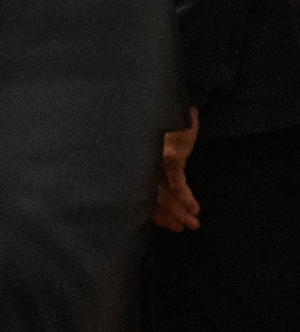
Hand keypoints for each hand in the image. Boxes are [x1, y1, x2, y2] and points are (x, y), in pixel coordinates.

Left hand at [154, 111, 200, 231]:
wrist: (171, 101)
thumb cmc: (163, 122)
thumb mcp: (157, 144)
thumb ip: (157, 163)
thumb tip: (161, 186)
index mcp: (138, 162)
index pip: (142, 192)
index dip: (154, 211)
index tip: (166, 224)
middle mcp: (143, 163)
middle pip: (153, 196)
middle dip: (168, 215)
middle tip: (180, 230)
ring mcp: (156, 160)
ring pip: (165, 193)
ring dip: (179, 211)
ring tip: (191, 225)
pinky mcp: (170, 155)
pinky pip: (176, 181)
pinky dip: (185, 197)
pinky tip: (194, 208)